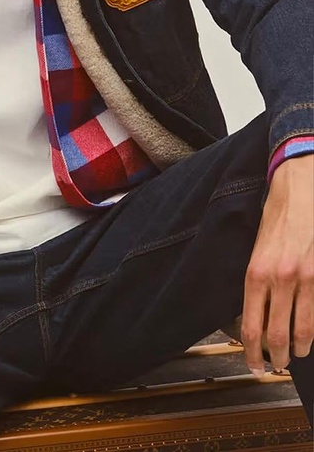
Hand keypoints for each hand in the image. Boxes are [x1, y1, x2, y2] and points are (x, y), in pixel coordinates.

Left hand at [242, 153, 313, 372]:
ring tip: (295, 355)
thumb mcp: (256, 248)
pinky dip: (313, 329)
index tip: (253, 364)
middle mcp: (278, 279)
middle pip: (276, 335)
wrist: (300, 190)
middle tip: (275, 367)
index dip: (252, 351)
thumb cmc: (275, 216)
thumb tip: (256, 310)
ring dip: (298, 349)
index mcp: (255, 272)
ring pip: (302, 330)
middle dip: (276, 358)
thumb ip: (257, 279)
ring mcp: (304, 279)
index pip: (251, 325)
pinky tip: (310, 336)